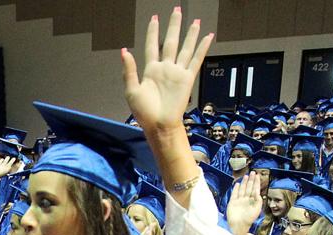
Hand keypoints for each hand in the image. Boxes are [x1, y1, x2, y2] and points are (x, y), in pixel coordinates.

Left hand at [121, 8, 212, 131]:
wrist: (159, 125)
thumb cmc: (144, 112)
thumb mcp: (131, 90)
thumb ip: (129, 70)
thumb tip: (124, 51)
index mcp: (150, 70)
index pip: (152, 45)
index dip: (153, 32)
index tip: (154, 19)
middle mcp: (165, 68)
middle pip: (170, 42)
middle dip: (173, 26)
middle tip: (177, 11)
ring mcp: (177, 73)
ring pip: (185, 48)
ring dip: (190, 35)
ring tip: (194, 21)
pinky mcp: (187, 79)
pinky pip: (196, 60)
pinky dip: (202, 48)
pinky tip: (208, 37)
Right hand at [226, 172, 262, 234]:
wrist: (239, 225)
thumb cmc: (249, 219)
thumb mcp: (257, 209)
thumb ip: (258, 200)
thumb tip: (258, 192)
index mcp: (253, 201)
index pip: (255, 189)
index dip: (256, 182)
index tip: (258, 175)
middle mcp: (246, 199)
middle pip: (249, 187)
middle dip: (251, 180)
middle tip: (253, 172)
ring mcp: (239, 200)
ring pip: (242, 189)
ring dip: (244, 183)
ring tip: (246, 176)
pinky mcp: (232, 202)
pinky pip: (234, 194)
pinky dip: (236, 189)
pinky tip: (238, 184)